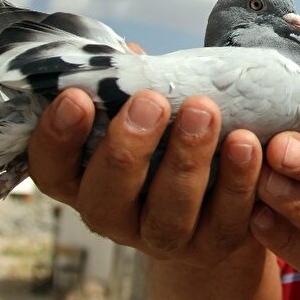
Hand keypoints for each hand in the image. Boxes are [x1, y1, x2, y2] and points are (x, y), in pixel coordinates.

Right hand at [28, 88, 264, 266]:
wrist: (219, 193)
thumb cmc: (169, 132)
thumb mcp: (145, 108)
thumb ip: (131, 84)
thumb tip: (130, 53)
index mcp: (82, 180)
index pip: (52, 169)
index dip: (57, 138)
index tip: (76, 97)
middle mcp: (114, 217)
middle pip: (106, 198)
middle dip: (127, 149)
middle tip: (152, 102)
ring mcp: (162, 239)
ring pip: (167, 215)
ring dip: (186, 162)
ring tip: (205, 110)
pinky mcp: (212, 246)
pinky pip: (224, 222)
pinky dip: (238, 182)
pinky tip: (247, 143)